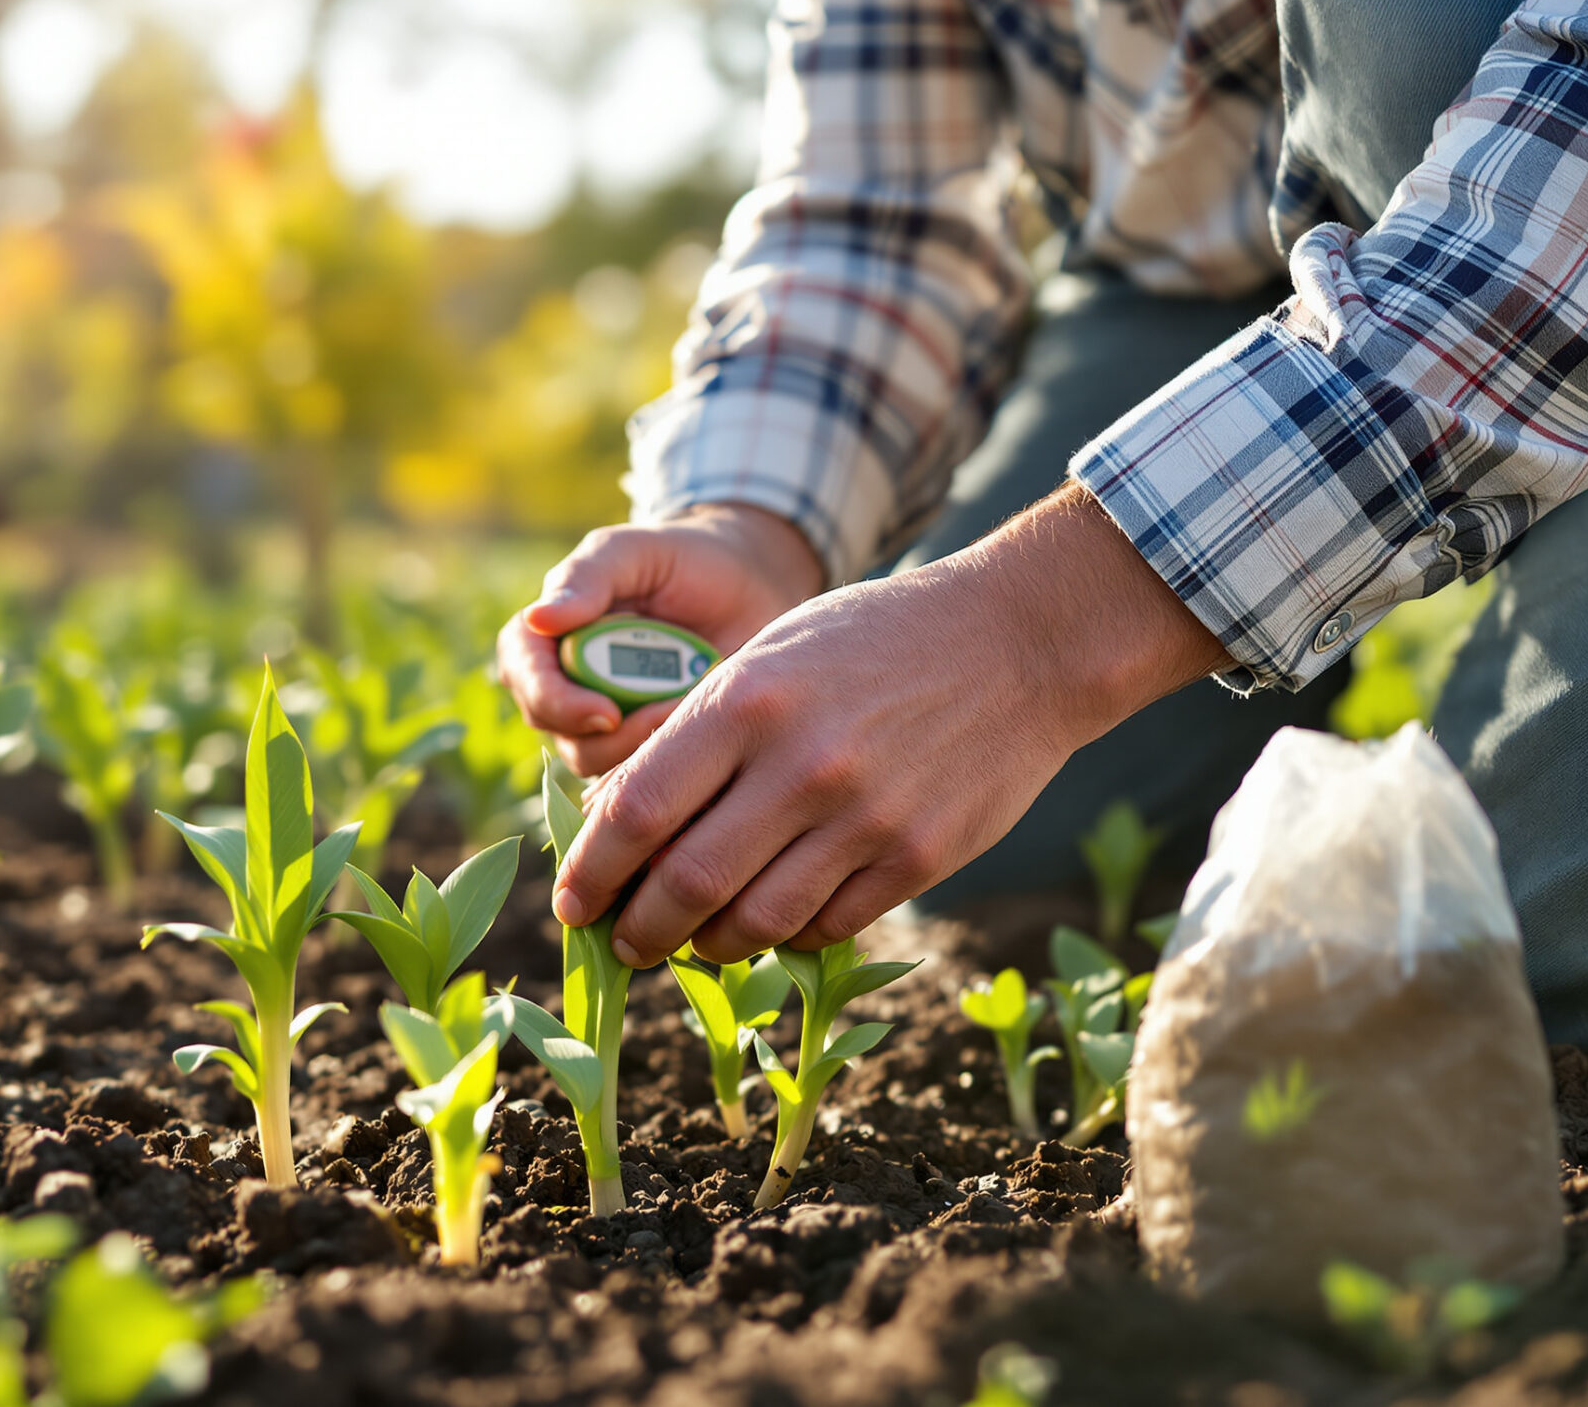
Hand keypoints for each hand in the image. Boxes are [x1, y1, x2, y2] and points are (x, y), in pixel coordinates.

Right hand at [498, 504, 825, 777]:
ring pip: (598, 764)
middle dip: (608, 737)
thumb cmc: (682, 558)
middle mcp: (566, 685)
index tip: (605, 712)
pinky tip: (707, 738)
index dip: (554, 702)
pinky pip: (643, 777)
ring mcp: (605, 721)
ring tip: (694, 712)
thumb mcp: (634, 551)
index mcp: (547, 636)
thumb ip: (587, 577)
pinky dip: (671, 766)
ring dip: (643, 750)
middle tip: (666, 716)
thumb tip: (538, 618)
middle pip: (558, 732)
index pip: (522, 676)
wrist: (749, 585)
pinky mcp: (646, 746)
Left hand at [550, 485, 1230, 965]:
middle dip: (639, 929)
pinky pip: (825, 926)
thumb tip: (617, 827)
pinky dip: (784, 935)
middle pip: (685, 883)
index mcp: (746, 702)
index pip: (637, 811)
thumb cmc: (868, 645)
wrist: (1015, 643)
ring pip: (754, 922)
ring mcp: (864, 818)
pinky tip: (772, 918)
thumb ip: (697, 737)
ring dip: (707, 944)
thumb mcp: (768, 657)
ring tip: (693, 939)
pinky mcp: (917, 857)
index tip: (572, 902)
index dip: (591, 871)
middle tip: (624, 942)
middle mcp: (800, 765)